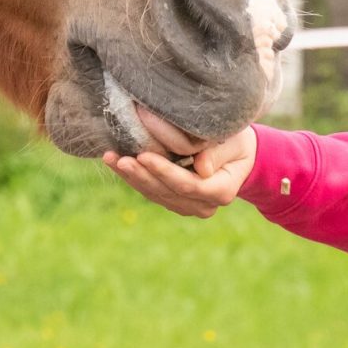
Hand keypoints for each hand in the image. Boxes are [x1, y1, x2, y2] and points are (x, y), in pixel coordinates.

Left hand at [99, 105, 254, 217]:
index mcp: (221, 191)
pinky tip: (115, 162)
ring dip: (131, 177)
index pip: (188, 185)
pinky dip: (132, 177)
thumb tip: (201, 169)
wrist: (237, 154)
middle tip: (119, 159)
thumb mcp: (235, 142)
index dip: (164, 172)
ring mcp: (188, 206)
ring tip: (111, 159)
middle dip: (141, 175)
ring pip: (155, 194)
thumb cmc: (237, 142)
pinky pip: (151, 191)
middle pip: (167, 192)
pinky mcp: (174, 201)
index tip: (144, 156)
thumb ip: (218, 153)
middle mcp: (204, 205)